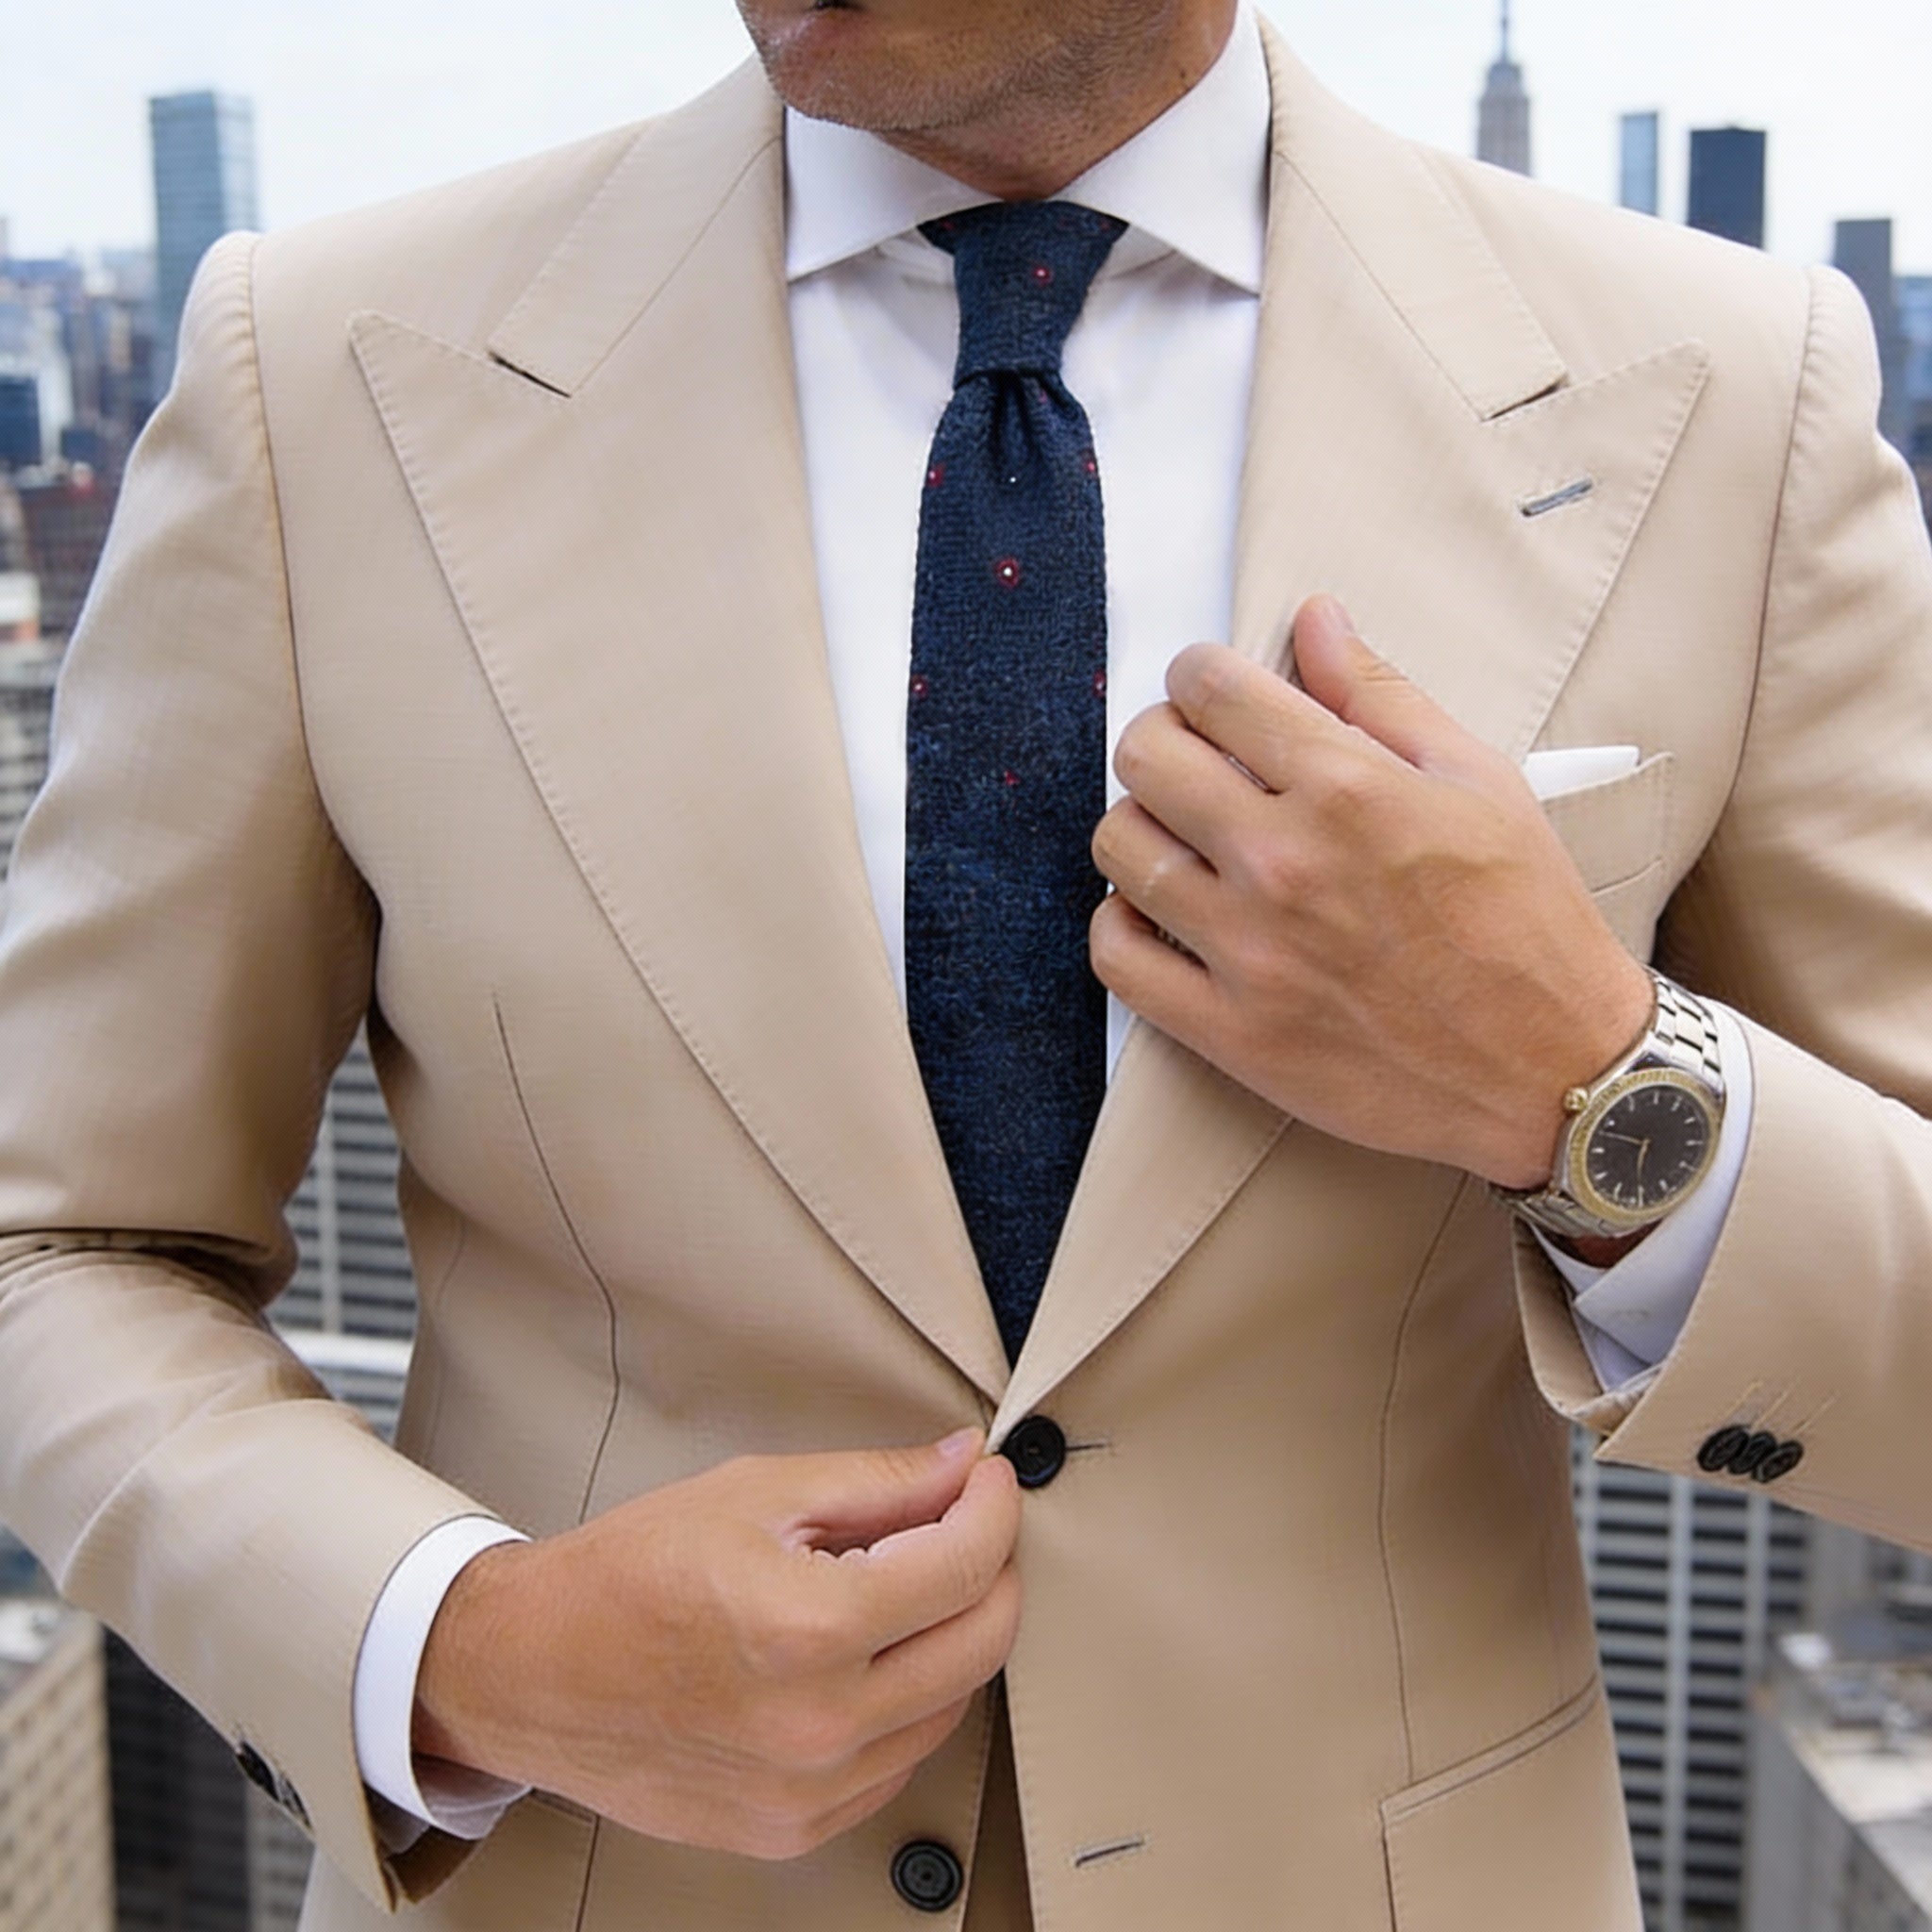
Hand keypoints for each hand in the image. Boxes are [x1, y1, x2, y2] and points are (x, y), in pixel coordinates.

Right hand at [413, 1430, 1021, 1859]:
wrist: (529, 1672)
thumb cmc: (626, 1575)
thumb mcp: (755, 1493)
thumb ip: (877, 1482)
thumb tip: (963, 1466)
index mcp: (807, 1628)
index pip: (966, 1565)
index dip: (993, 1507)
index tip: (988, 1480)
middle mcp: (817, 1724)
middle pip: (982, 1642)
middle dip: (992, 1568)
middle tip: (965, 1522)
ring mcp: (807, 1791)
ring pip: (952, 1706)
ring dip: (952, 1636)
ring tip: (901, 1584)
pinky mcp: (793, 1830)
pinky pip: (899, 1761)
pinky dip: (908, 1701)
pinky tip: (866, 1655)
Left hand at [1090, 595, 1652, 1189]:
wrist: (1556, 1071)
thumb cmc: (1527, 923)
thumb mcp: (1478, 782)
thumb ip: (1381, 696)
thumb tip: (1315, 620)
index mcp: (1347, 788)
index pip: (1211, 689)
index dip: (1200, 675)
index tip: (1211, 693)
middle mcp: (1284, 862)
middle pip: (1145, 756)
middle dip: (1163, 738)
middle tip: (1195, 760)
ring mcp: (1249, 951)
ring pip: (1119, 848)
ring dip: (1141, 828)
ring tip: (1184, 839)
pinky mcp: (1230, 1030)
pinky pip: (1117, 957)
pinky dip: (1123, 925)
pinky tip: (1164, 914)